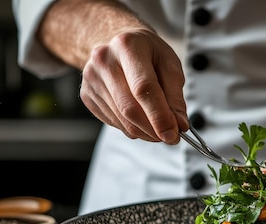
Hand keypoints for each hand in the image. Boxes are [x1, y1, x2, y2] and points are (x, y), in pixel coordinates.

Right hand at [80, 29, 188, 143]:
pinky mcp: (87, 95)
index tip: (173, 133)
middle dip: (153, 129)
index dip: (159, 115)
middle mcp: (104, 60)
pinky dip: (132, 128)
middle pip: (129, 108)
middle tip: (171, 136)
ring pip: (122, 120)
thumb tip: (179, 124)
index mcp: (127, 46)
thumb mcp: (170, 64)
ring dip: (145, 132)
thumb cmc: (147, 53)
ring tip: (158, 127)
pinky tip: (141, 118)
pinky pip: (114, 123)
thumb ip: (176, 96)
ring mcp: (91, 79)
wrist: (119, 45)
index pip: (143, 88)